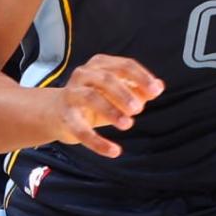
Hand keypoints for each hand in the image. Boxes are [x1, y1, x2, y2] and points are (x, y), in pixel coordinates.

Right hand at [48, 54, 163, 157]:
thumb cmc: (95, 99)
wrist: (57, 112)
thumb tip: (158, 87)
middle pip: (107, 79)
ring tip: (128, 124)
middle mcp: (84, 74)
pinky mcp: (65, 116)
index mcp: (101, 64)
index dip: (141, 77)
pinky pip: (81, 129)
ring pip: (91, 97)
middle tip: (139, 108)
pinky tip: (114, 151)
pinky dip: (98, 142)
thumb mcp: (118, 92)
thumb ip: (139, 89)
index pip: (125, 66)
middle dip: (124, 93)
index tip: (156, 91)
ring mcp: (72, 93)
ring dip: (111, 110)